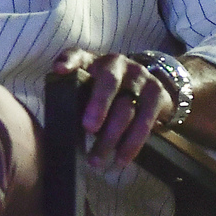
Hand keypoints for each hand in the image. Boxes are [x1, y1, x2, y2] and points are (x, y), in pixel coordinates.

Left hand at [50, 49, 174, 170]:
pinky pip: (145, 119)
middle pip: (109, 81)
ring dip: (112, 136)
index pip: (77, 55)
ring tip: (97, 160)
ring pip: (126, 106)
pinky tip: (121, 159)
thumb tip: (58, 127)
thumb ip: (71, 97)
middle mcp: (116, 63)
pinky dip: (132, 142)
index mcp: (91, 61)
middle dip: (99, 104)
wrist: (146, 88)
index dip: (68, 61)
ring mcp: (139, 76)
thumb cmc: (103, 93)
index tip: (59, 70)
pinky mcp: (157, 93)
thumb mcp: (86, 89)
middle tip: (88, 128)